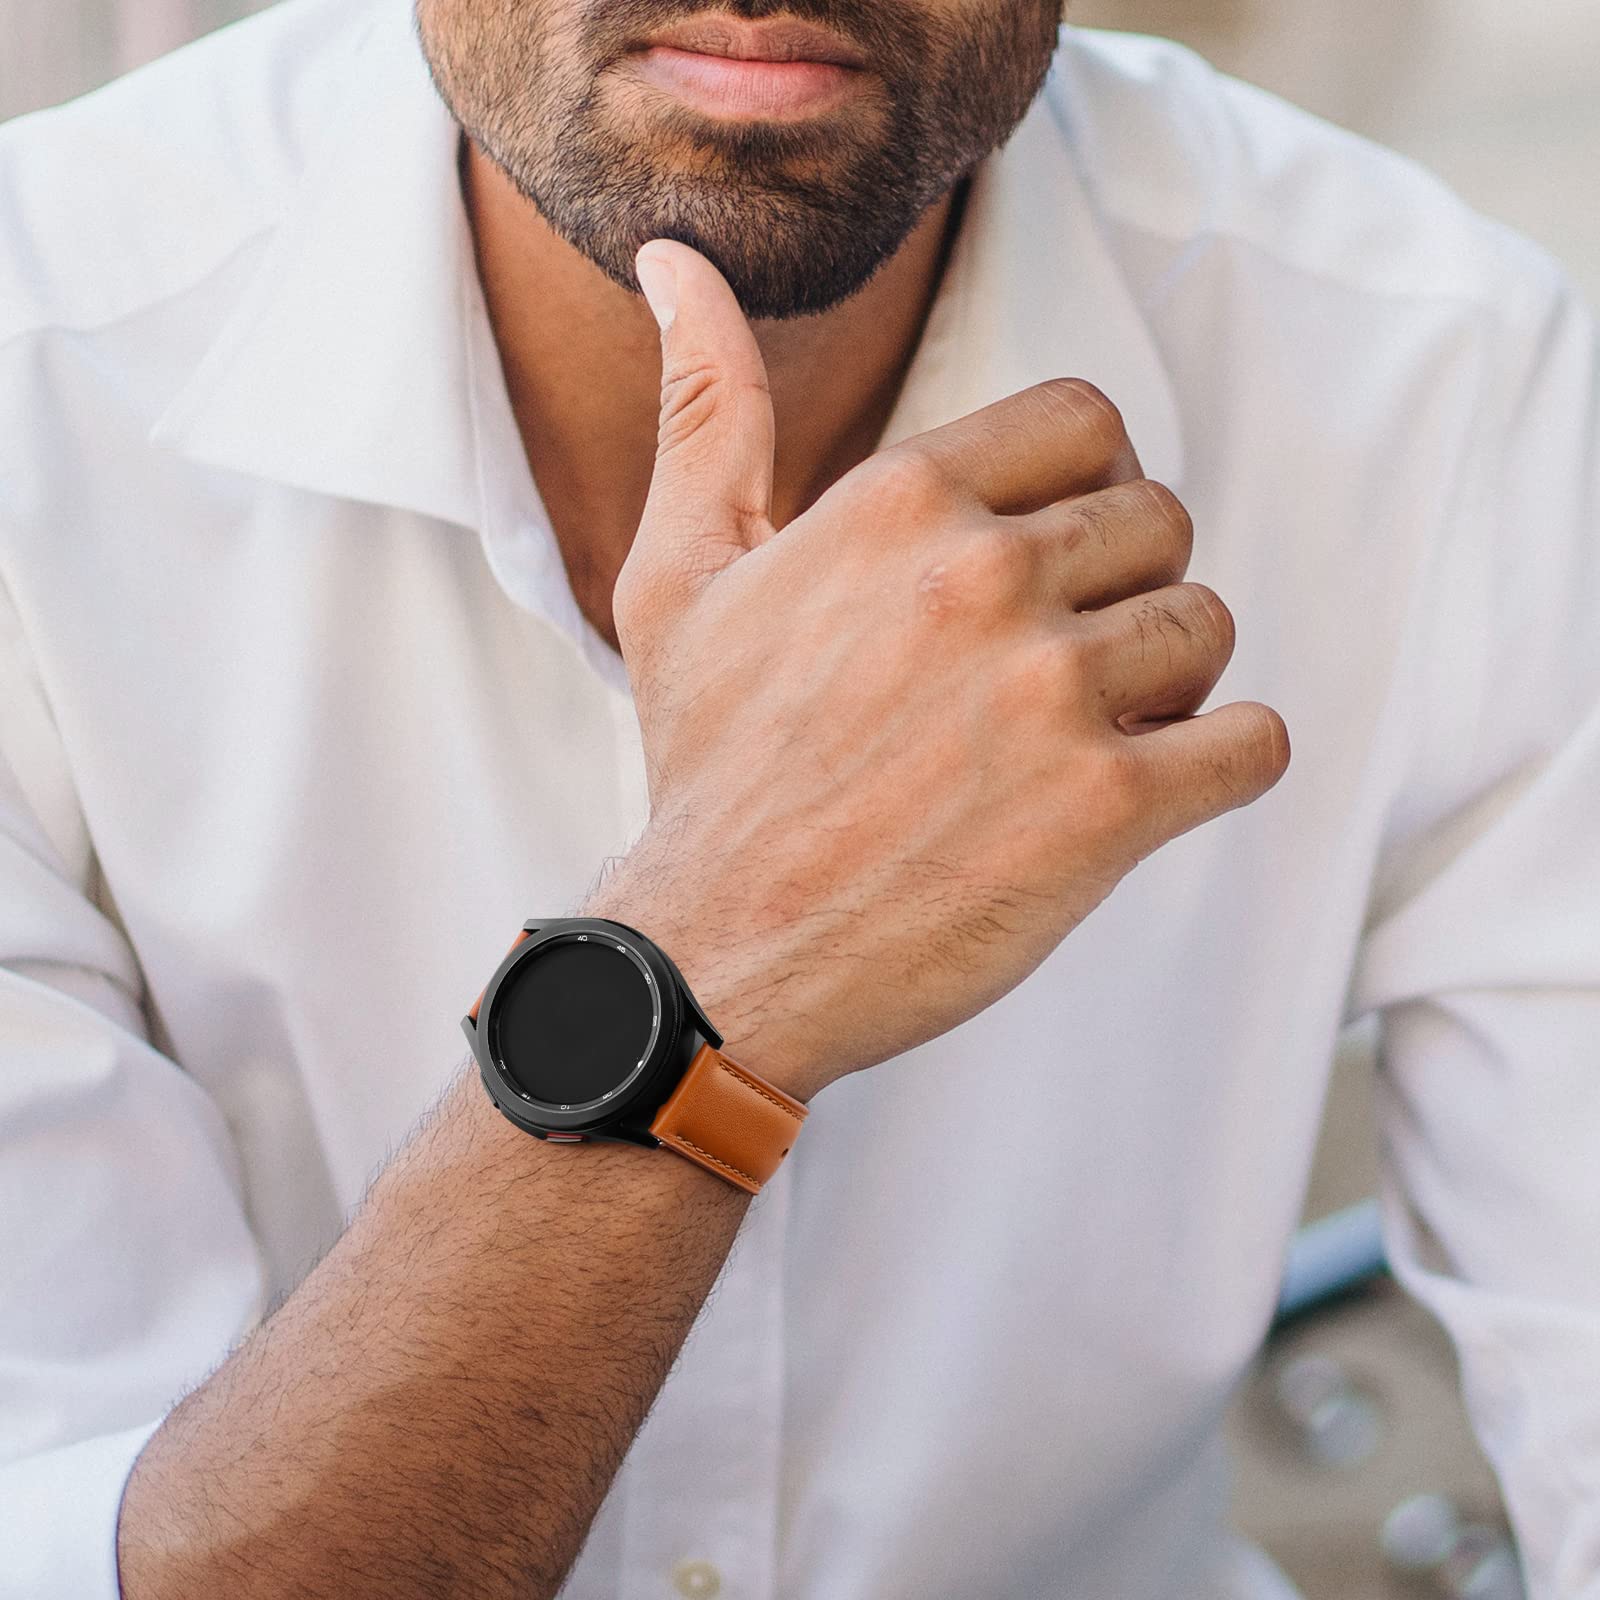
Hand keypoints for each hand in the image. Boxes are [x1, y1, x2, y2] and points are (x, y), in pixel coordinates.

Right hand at [606, 240, 1288, 1101]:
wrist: (721, 955)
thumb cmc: (707, 767)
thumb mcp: (679, 574)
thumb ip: (708, 412)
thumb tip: (676, 264)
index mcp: (899, 503)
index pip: (1091, 423)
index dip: (1084, 493)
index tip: (1042, 565)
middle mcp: (982, 577)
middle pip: (1162, 522)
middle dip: (1122, 591)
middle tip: (1050, 670)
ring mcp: (1051, 693)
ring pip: (1209, 629)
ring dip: (1167, 684)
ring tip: (1079, 738)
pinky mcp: (1108, 809)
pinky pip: (1253, 745)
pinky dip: (1220, 766)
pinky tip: (1143, 793)